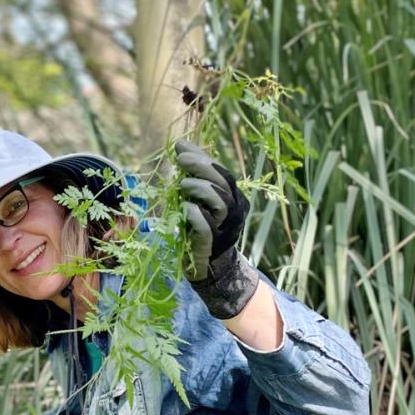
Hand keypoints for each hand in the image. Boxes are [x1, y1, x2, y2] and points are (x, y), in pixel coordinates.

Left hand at [175, 140, 259, 318]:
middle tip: (181, 160)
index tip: (181, 148)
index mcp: (233, 198)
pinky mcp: (210, 244)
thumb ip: (193, 176)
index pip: (222, 173)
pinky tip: (184, 206)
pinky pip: (206, 225)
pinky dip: (195, 213)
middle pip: (224, 183)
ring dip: (200, 188)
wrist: (206, 267)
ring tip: (183, 185)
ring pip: (220, 202)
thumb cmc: (199, 229)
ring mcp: (224, 228)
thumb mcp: (197, 199)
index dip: (203, 158)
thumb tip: (181, 147)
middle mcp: (234, 211)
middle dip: (202, 167)